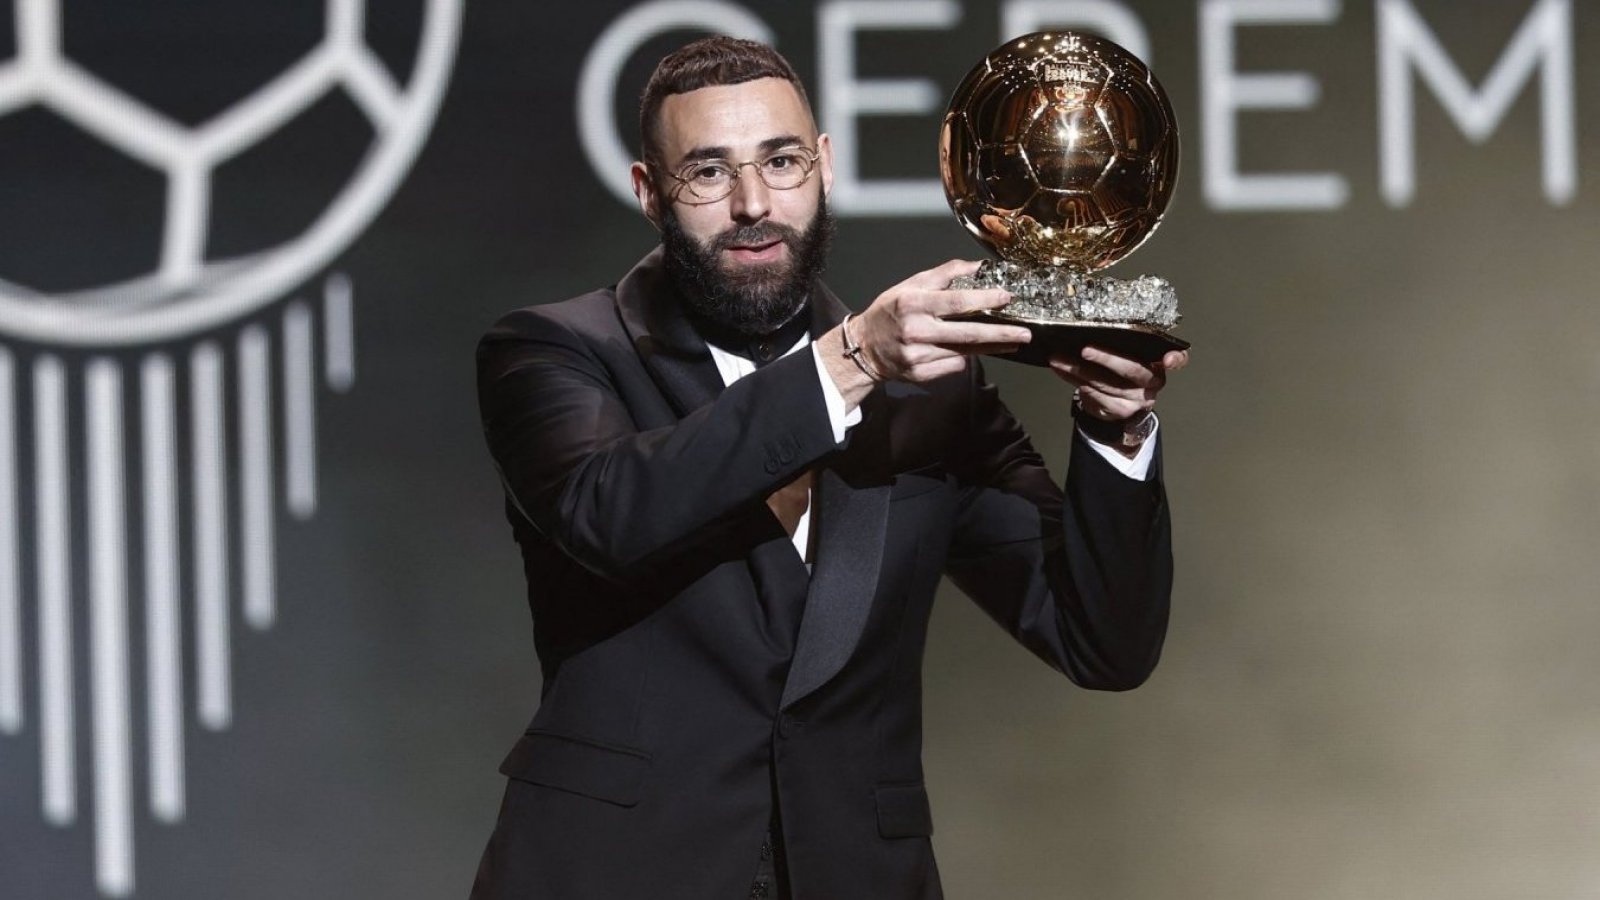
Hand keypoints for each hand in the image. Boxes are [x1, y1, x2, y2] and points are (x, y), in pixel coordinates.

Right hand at [849, 259, 1031, 382]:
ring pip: (964, 352)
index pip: (956, 301)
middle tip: (1025, 334)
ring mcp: (918, 356)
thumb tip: (976, 267)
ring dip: (990, 347)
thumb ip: (943, 275)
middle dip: (1000, 334)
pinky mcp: (920, 374)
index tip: (1007, 298)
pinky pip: (953, 366)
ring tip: (1011, 342)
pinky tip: (966, 352)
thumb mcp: (910, 285)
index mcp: (913, 304)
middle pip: (967, 334)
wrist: (864, 348)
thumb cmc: (889, 313)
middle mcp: (916, 331)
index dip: (984, 300)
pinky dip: (963, 358)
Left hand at [1050, 346, 1188, 421]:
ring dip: (1078, 369)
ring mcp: (1138, 399)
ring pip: (1106, 383)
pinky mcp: (1120, 410)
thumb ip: (1127, 344)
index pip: (1179, 359)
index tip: (1169, 359)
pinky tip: (1061, 370)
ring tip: (1059, 358)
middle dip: (1106, 359)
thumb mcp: (1133, 357)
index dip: (1176, 359)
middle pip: (1131, 369)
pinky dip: (1073, 380)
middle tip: (1085, 349)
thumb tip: (1094, 324)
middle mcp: (1153, 382)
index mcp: (1160, 363)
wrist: (1121, 407)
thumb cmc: (1125, 373)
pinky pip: (1093, 394)